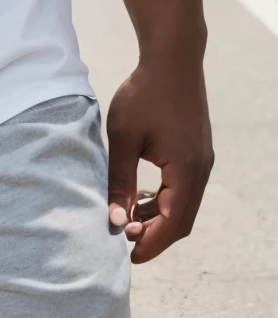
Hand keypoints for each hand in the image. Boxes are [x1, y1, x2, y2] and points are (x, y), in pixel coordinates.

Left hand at [105, 59, 212, 264]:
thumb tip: (114, 220)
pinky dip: (165, 199)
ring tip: (128, 221)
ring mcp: (202, 160)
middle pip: (182, 220)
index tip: (128, 258)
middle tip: (125, 243)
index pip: (172, 223)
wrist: (171, 59)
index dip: (151, 244)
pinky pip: (184, 187)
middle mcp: (200, 169)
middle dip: (155, 235)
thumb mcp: (123, 138)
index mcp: (185, 170)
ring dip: (159, 217)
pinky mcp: (196, 151)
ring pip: (184, 204)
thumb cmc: (143, 94)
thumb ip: (119, 181)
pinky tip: (141, 197)